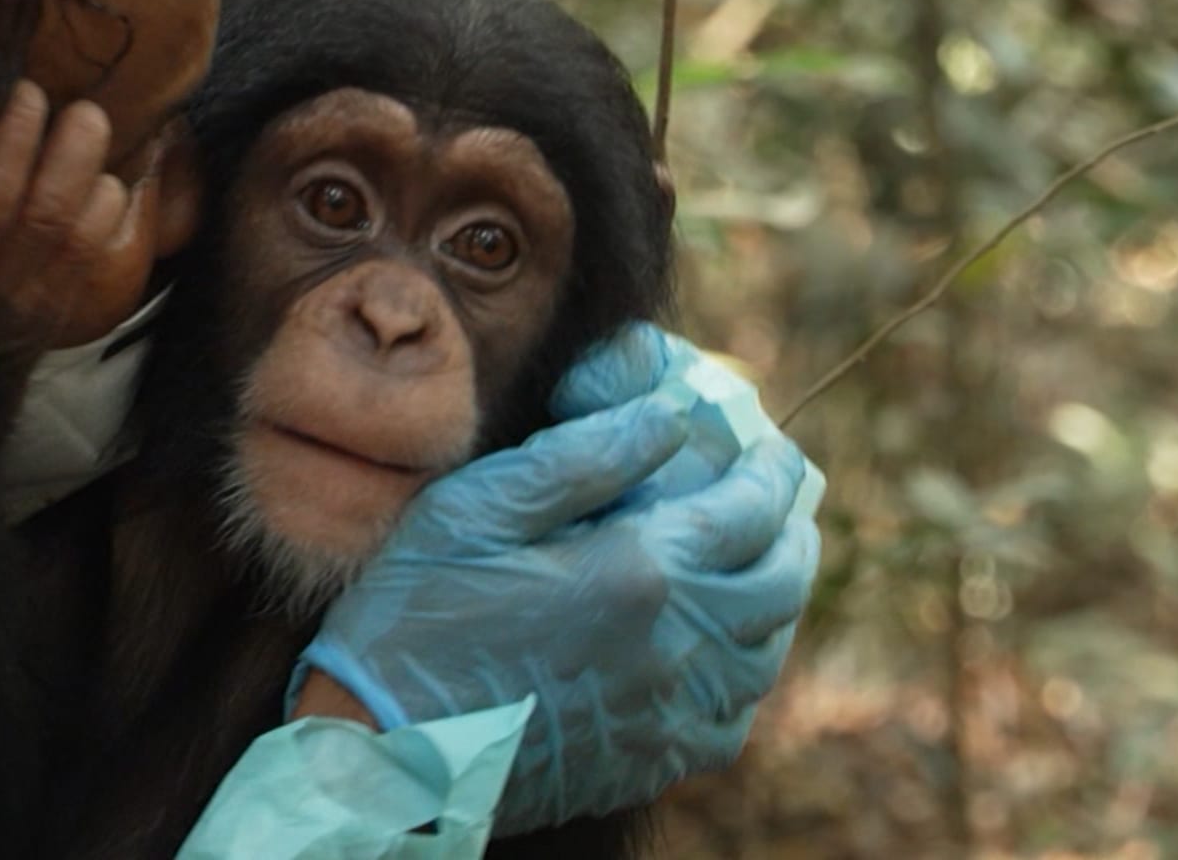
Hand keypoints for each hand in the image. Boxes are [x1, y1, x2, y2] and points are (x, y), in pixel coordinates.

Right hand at [301, 323, 822, 835]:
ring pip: (763, 653)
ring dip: (777, 600)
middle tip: (785, 500)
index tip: (773, 446)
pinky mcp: (647, 762)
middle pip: (778, 582)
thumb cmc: (414, 614)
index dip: (770, 470)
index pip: (748, 509)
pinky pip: (728, 720)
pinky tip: (723, 656)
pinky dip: (743, 677)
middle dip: (792, 530)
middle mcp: (674, 647)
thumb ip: (583, 456)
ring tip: (766, 565)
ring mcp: (666, 714)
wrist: (385, 749)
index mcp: (638, 570)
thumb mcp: (479, 506)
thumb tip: (668, 416)